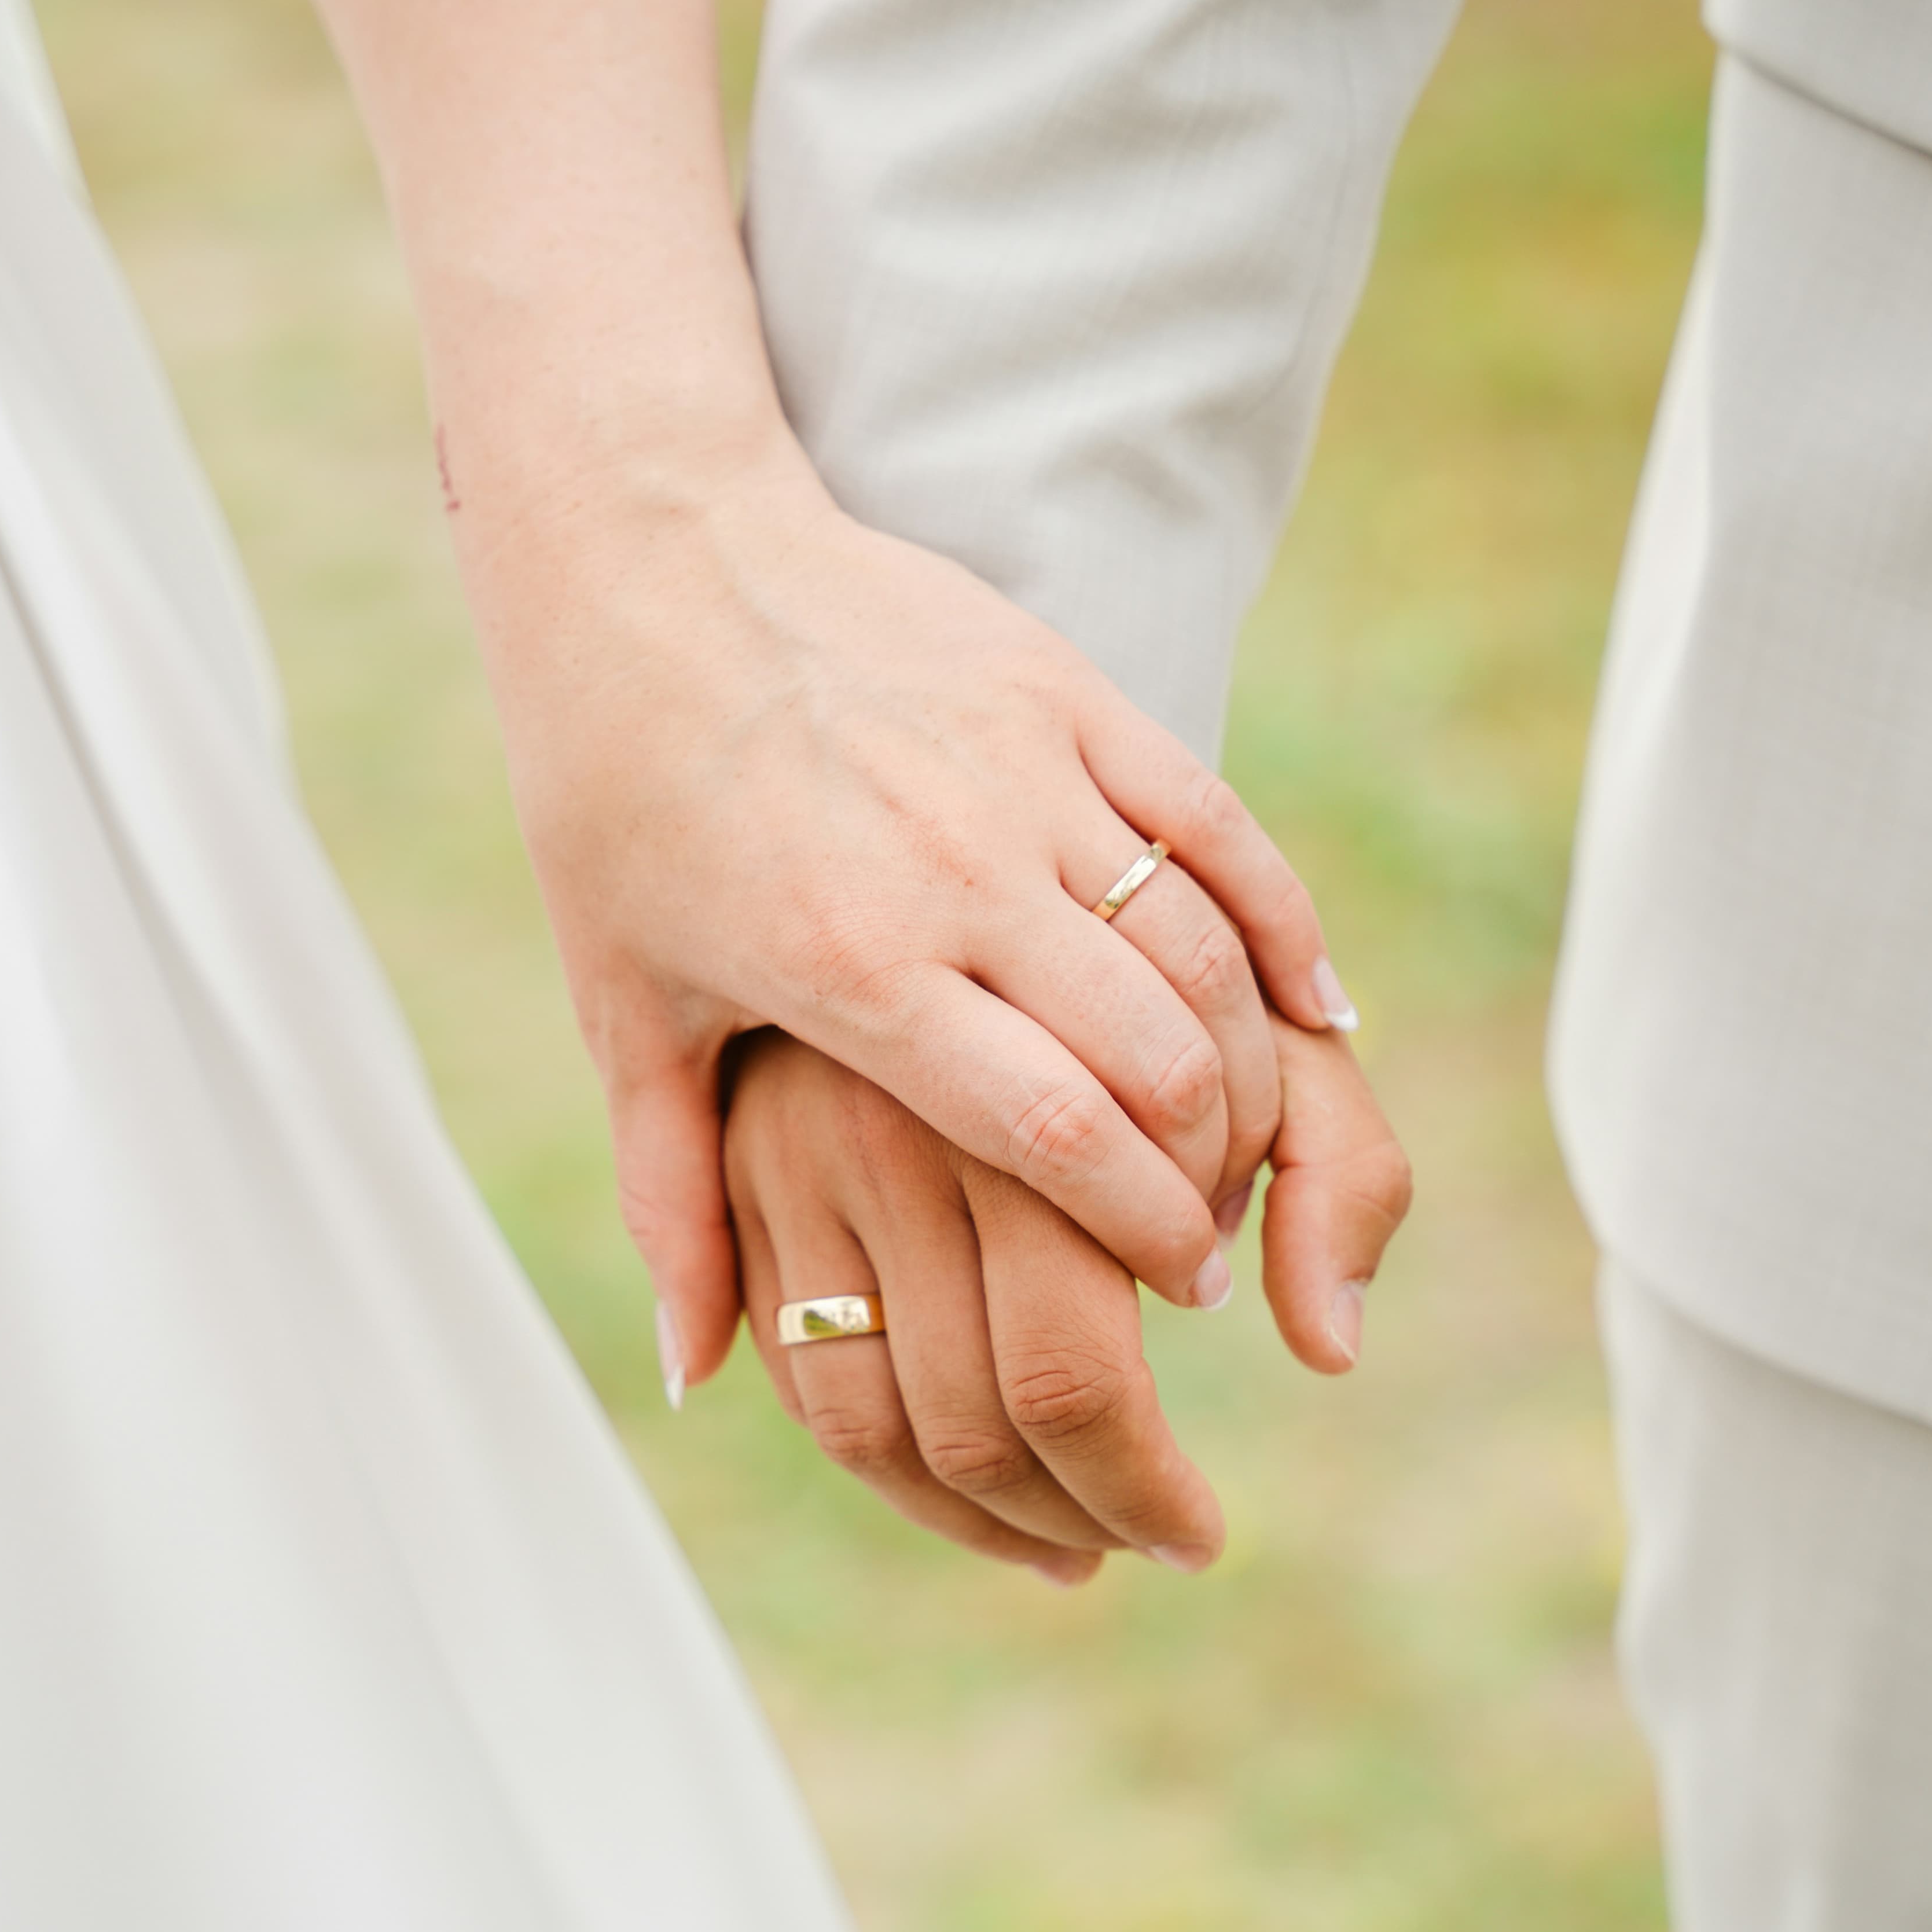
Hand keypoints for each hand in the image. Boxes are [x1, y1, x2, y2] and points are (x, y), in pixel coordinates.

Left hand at [468, 407, 1346, 1389]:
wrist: (640, 555)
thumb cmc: (612, 795)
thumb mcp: (625, 1011)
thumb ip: (673, 1203)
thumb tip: (696, 1376)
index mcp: (848, 967)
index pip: (1057, 1133)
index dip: (1145, 1226)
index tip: (1183, 1285)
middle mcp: (951, 871)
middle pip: (1156, 1057)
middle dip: (1211, 1173)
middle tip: (1213, 1236)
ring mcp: (1022, 770)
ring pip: (1203, 948)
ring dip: (1252, 1064)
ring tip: (1243, 1140)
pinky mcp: (1064, 690)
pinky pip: (1216, 825)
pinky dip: (1282, 925)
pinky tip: (1319, 1007)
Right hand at [719, 1012, 1410, 1574]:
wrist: (991, 864)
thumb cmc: (1171, 983)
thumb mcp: (1284, 1047)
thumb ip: (1347, 1177)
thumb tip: (1332, 1350)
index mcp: (1035, 1116)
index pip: (1076, 1377)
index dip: (1144, 1486)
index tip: (1202, 1532)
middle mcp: (895, 1144)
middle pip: (975, 1415)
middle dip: (1077, 1513)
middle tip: (1154, 1542)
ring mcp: (798, 1170)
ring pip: (869, 1427)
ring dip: (976, 1524)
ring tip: (1076, 1545)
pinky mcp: (743, 1189)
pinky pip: (799, 1383)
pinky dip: (886, 1470)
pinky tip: (977, 1498)